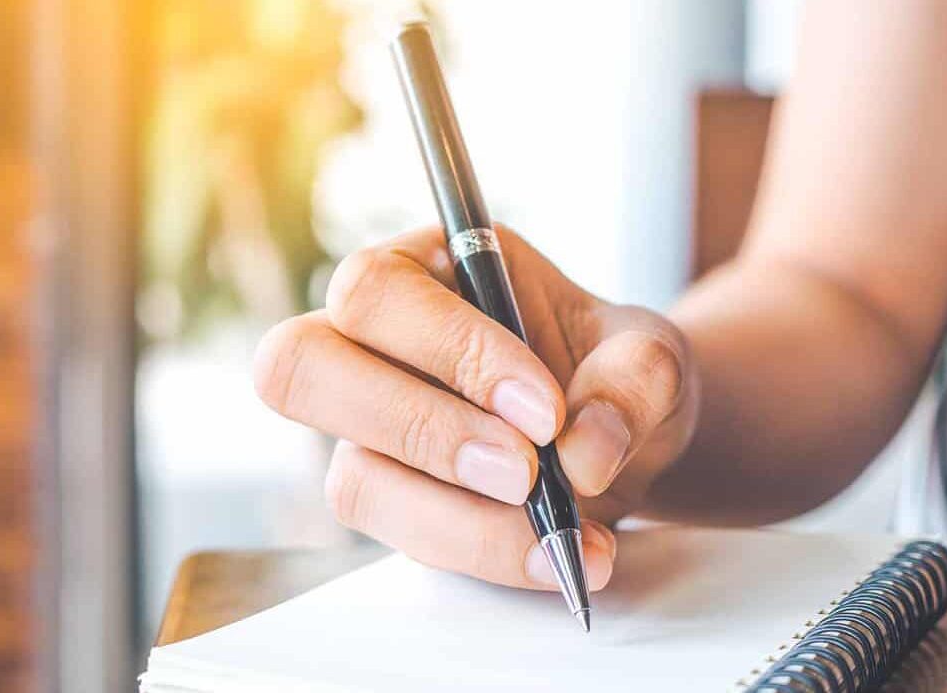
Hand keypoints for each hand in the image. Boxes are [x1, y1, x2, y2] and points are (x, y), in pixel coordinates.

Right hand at [254, 226, 699, 590]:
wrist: (620, 441)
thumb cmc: (609, 370)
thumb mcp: (648, 353)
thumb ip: (634, 380)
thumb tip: (582, 456)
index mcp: (417, 269)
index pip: (377, 292)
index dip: (446, 350)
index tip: (543, 410)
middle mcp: (365, 345)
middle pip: (298, 369)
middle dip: (418, 429)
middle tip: (524, 473)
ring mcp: (362, 432)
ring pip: (352, 479)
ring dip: (462, 519)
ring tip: (568, 534)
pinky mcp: (386, 502)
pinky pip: (403, 540)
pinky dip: (488, 556)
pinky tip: (562, 557)